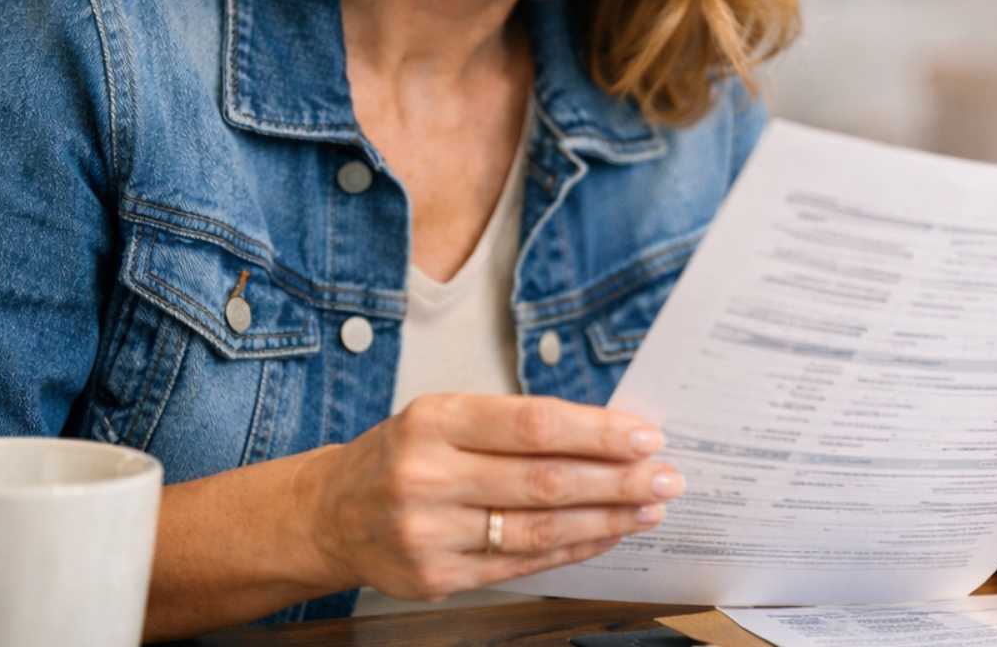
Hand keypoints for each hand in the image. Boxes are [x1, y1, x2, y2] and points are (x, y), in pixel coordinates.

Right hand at [301, 393, 680, 601]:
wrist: (330, 513)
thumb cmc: (403, 456)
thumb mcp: (443, 417)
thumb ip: (515, 425)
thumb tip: (609, 433)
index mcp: (434, 420)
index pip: (533, 424)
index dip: (596, 432)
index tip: (645, 435)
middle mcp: (427, 476)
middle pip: (544, 480)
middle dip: (616, 479)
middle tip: (666, 476)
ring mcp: (430, 533)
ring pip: (539, 529)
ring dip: (606, 518)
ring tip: (649, 507)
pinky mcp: (437, 578)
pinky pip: (522, 565)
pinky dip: (573, 548)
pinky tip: (607, 533)